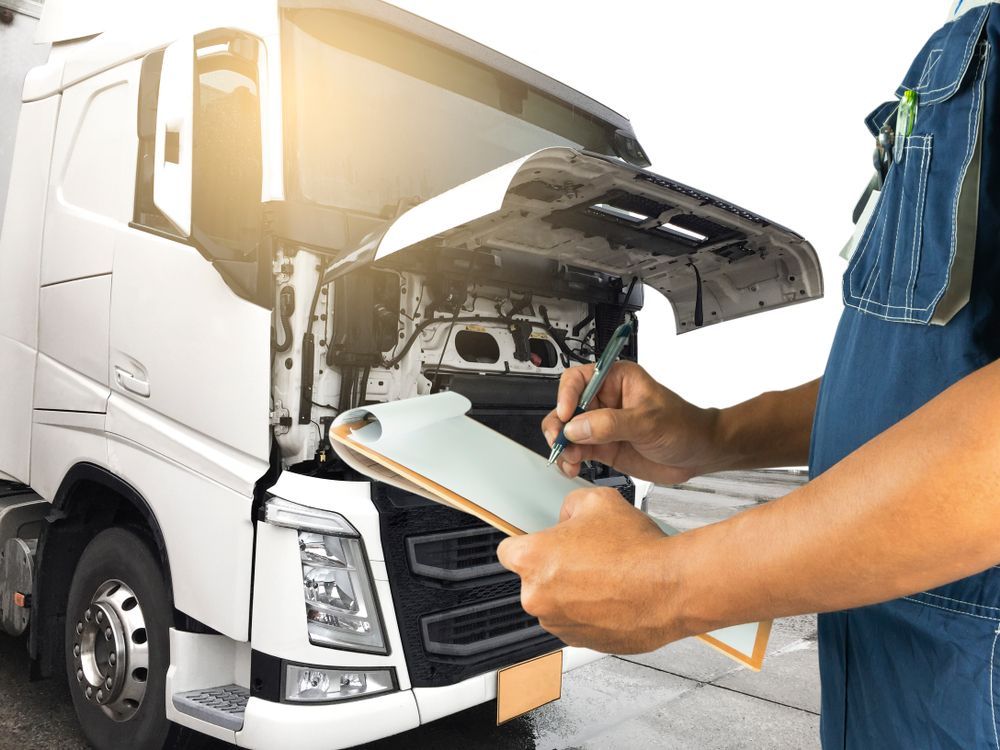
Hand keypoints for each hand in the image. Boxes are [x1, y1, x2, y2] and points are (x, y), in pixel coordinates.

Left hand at [497, 487, 685, 653]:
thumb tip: (567, 515)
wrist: (670, 587)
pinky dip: (590, 611)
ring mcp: (558, 623)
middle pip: (534, 578)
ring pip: (556, 602)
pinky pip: (576, 622)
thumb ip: (570, 505)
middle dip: (555, 567)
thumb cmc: (636, 550)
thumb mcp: (598, 501)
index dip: (526, 543)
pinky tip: (613, 594)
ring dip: (573, 591)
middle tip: (586, 555)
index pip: (507, 550)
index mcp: (532, 559)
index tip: (539, 544)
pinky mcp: (580, 642)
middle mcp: (537, 597)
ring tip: (606, 575)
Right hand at [541, 361, 720, 482]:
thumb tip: (577, 427)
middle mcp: (603, 400)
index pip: (578, 379)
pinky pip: (576, 451)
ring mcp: (600, 425)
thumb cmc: (684, 425)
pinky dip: (569, 460)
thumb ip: (611, 424)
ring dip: (562, 447)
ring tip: (570, 460)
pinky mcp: (601, 446)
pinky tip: (573, 467)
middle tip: (560, 442)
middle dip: (559, 426)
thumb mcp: (648, 421)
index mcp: (615, 379)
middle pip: (566, 407)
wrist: (699, 453)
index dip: (567, 396)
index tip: (567, 415)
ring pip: (566, 431)